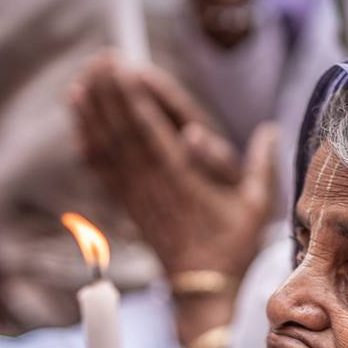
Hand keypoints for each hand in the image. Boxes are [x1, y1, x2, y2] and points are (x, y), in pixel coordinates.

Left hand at [69, 57, 274, 282]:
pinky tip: (79, 120)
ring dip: (94, 112)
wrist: (201, 288)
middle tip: (99, 59)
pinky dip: (88, 141)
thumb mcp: (257, 208)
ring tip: (82, 79)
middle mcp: (154, 183)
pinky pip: (102, 168)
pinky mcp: (128, 204)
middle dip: (110, 94)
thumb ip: (261, 166)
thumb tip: (268, 130)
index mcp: (183, 179)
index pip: (152, 130)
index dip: (134, 98)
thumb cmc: (233, 246)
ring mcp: (138, 194)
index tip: (123, 68)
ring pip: (109, 146)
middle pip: (124, 130)